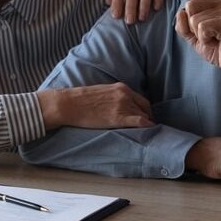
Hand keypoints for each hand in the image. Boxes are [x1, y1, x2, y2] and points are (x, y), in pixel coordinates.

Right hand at [38, 82, 152, 129]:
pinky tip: (150, 131)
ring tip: (149, 132)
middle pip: (145, 108)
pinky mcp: (119, 117)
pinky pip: (140, 122)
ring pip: (144, 115)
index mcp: (121, 87)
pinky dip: (148, 126)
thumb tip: (119, 105)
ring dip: (147, 123)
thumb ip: (114, 96)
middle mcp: (125, 95)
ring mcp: (123, 106)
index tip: (146, 117)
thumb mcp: (102, 92)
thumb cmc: (81, 100)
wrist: (70, 104)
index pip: (141, 99)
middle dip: (148, 117)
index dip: (145, 109)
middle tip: (148, 126)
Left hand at [171, 0, 220, 94]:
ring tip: (215, 39)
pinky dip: (205, 39)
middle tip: (210, 37)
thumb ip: (184, 26)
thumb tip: (180, 12)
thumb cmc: (219, 49)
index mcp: (213, 4)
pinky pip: (202, 27)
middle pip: (188, 7)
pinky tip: (219, 41)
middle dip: (192, 27)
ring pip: (193, 18)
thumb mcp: (196, 38)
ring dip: (199, 35)